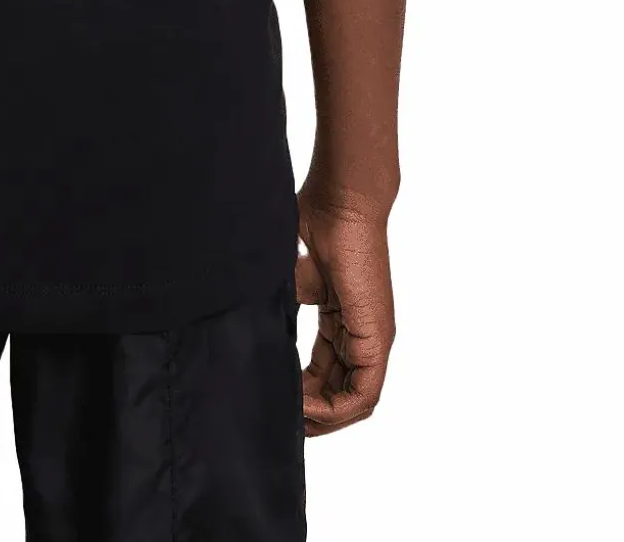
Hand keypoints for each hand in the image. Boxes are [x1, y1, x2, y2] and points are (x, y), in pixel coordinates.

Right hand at [295, 189, 394, 434]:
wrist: (339, 203)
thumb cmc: (314, 224)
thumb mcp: (288, 276)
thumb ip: (276, 305)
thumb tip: (247, 327)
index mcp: (342, 319)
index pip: (326, 372)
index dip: (302, 392)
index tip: (275, 399)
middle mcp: (360, 334)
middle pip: (340, 393)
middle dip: (311, 413)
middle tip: (281, 420)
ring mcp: (372, 338)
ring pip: (354, 401)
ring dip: (323, 417)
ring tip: (292, 418)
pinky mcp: (376, 339)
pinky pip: (363, 394)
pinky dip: (336, 410)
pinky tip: (307, 408)